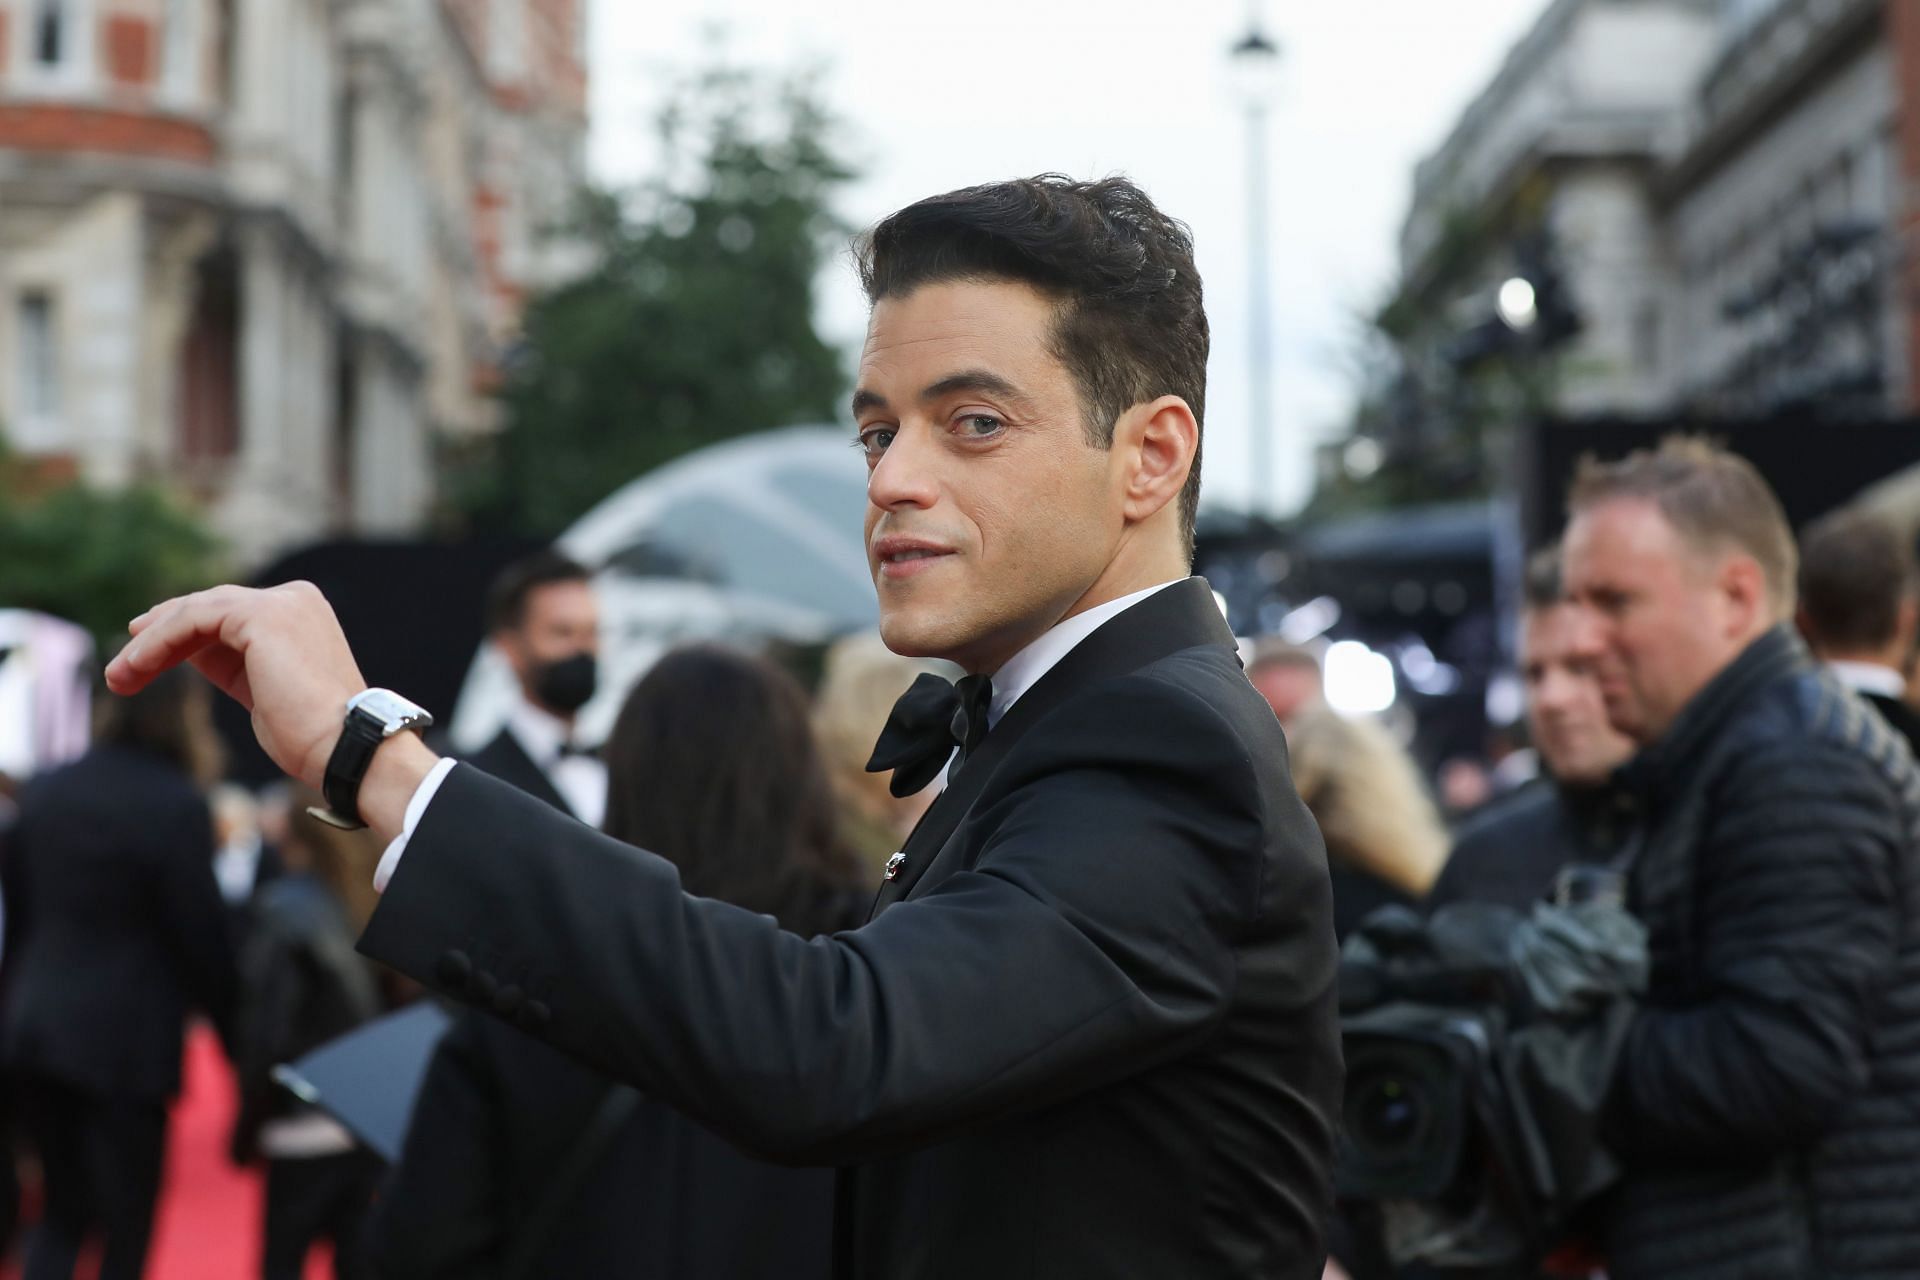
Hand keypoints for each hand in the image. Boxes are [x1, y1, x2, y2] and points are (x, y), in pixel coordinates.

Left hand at [106, 582, 365, 789]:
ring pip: (195, 611)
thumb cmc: (310, 733)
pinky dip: (159, 641)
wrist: (342, 746)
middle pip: (207, 609)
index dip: (178, 634)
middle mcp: (294, 599)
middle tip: (121, 671)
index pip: (227, 614)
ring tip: (119, 676)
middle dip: (158, 638)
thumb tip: (183, 650)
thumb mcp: (260, 688)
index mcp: (301, 613)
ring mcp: (280, 603)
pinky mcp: (262, 615)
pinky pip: (193, 619)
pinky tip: (136, 665)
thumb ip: (228, 661)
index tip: (140, 660)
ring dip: (149, 643)